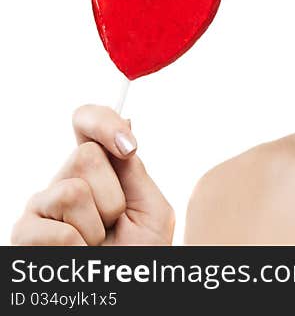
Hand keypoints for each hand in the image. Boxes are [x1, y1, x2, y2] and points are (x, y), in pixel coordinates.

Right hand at [10, 104, 174, 244]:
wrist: (125, 292)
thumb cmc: (140, 255)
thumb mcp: (151, 209)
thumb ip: (134, 170)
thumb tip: (126, 121)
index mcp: (99, 170)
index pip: (86, 122)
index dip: (103, 121)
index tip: (129, 145)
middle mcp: (65, 181)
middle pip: (86, 155)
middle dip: (112, 195)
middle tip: (114, 223)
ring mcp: (41, 207)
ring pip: (72, 191)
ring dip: (97, 226)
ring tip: (96, 245)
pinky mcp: (23, 236)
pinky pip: (58, 230)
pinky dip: (79, 250)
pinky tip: (79, 258)